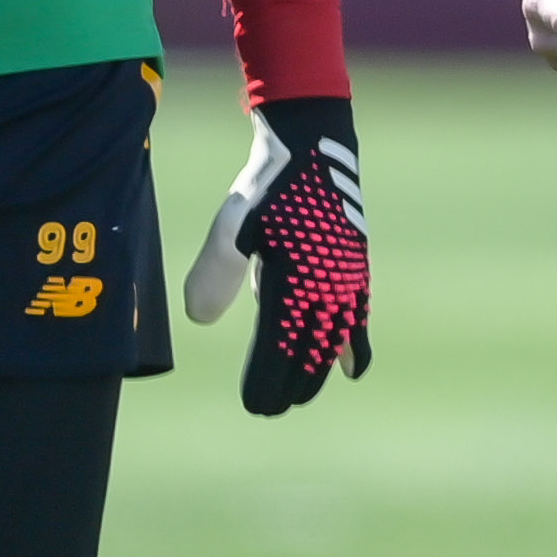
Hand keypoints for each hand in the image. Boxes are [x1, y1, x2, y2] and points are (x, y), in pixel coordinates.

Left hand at [183, 93, 371, 412]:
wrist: (314, 145)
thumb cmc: (268, 185)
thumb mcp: (233, 224)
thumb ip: (216, 271)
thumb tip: (199, 317)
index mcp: (292, 280)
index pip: (278, 347)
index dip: (267, 381)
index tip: (254, 407)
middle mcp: (325, 287)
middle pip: (308, 352)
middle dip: (290, 385)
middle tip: (270, 410)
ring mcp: (345, 279)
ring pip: (332, 340)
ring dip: (317, 372)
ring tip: (302, 396)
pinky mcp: (355, 268)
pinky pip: (357, 318)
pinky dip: (353, 347)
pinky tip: (350, 371)